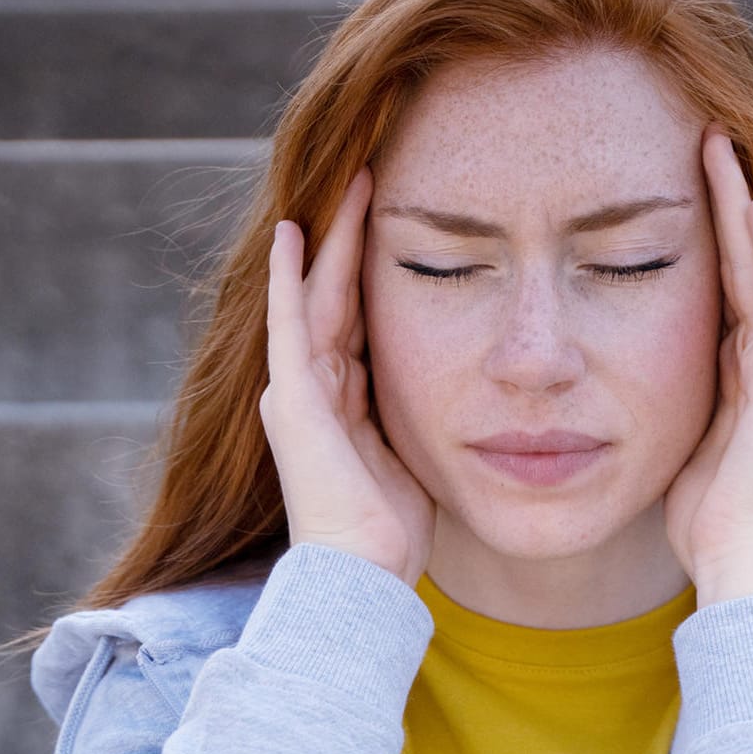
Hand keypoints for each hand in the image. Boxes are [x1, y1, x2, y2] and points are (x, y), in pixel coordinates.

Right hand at [261, 168, 434, 587]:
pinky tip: (293, 232)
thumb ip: (418, 418)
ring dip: (330, 240)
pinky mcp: (293, 399)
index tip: (395, 223)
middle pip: (335, 295)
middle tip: (371, 177)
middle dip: (352, 238)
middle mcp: (311, 389)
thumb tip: (463, 396)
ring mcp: (297, 391)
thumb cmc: (394, 532)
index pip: (358, 318)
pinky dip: (289, 278)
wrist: (362, 576)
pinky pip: (290, 324)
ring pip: (316, 296)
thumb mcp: (415, 454)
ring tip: (350, 184)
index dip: (373, 270)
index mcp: (342, 402)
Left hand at [664, 127, 752, 603]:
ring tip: (725, 150)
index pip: (719, 285)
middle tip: (707, 140)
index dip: (704, 233)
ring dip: (743, 207)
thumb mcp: (671, 441)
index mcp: (737, 372)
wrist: (736, 555)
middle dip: (725, 201)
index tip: (681, 183)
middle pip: (742, 262)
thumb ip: (661, 405)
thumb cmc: (701, 515)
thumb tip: (616, 389)